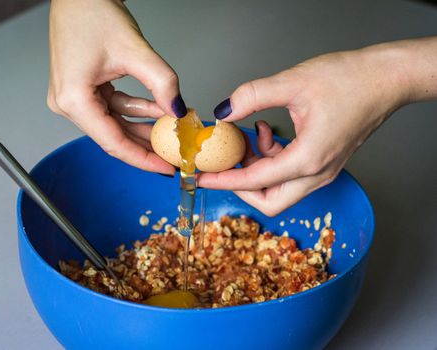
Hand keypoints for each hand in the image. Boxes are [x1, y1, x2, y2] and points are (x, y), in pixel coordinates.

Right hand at [47, 0, 186, 174]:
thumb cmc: (91, 11)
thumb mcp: (134, 50)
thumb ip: (161, 83)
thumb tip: (178, 110)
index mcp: (73, 99)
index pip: (113, 142)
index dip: (143, 159)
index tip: (166, 168)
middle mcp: (68, 102)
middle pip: (114, 136)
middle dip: (146, 144)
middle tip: (173, 154)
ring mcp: (74, 96)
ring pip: (116, 123)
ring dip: (144, 124)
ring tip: (172, 129)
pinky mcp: (83, 89)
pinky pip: (113, 108)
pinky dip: (136, 109)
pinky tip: (159, 109)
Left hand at [198, 38, 436, 215]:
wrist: (386, 79)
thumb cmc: (351, 81)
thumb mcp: (293, 82)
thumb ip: (252, 96)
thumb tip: (224, 111)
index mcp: (308, 160)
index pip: (255, 182)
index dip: (224, 181)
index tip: (202, 178)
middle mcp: (317, 173)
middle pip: (270, 201)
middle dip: (241, 187)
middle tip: (223, 166)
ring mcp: (322, 170)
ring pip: (280, 188)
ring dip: (257, 168)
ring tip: (245, 138)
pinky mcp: (323, 160)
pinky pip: (290, 172)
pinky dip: (272, 157)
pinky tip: (265, 132)